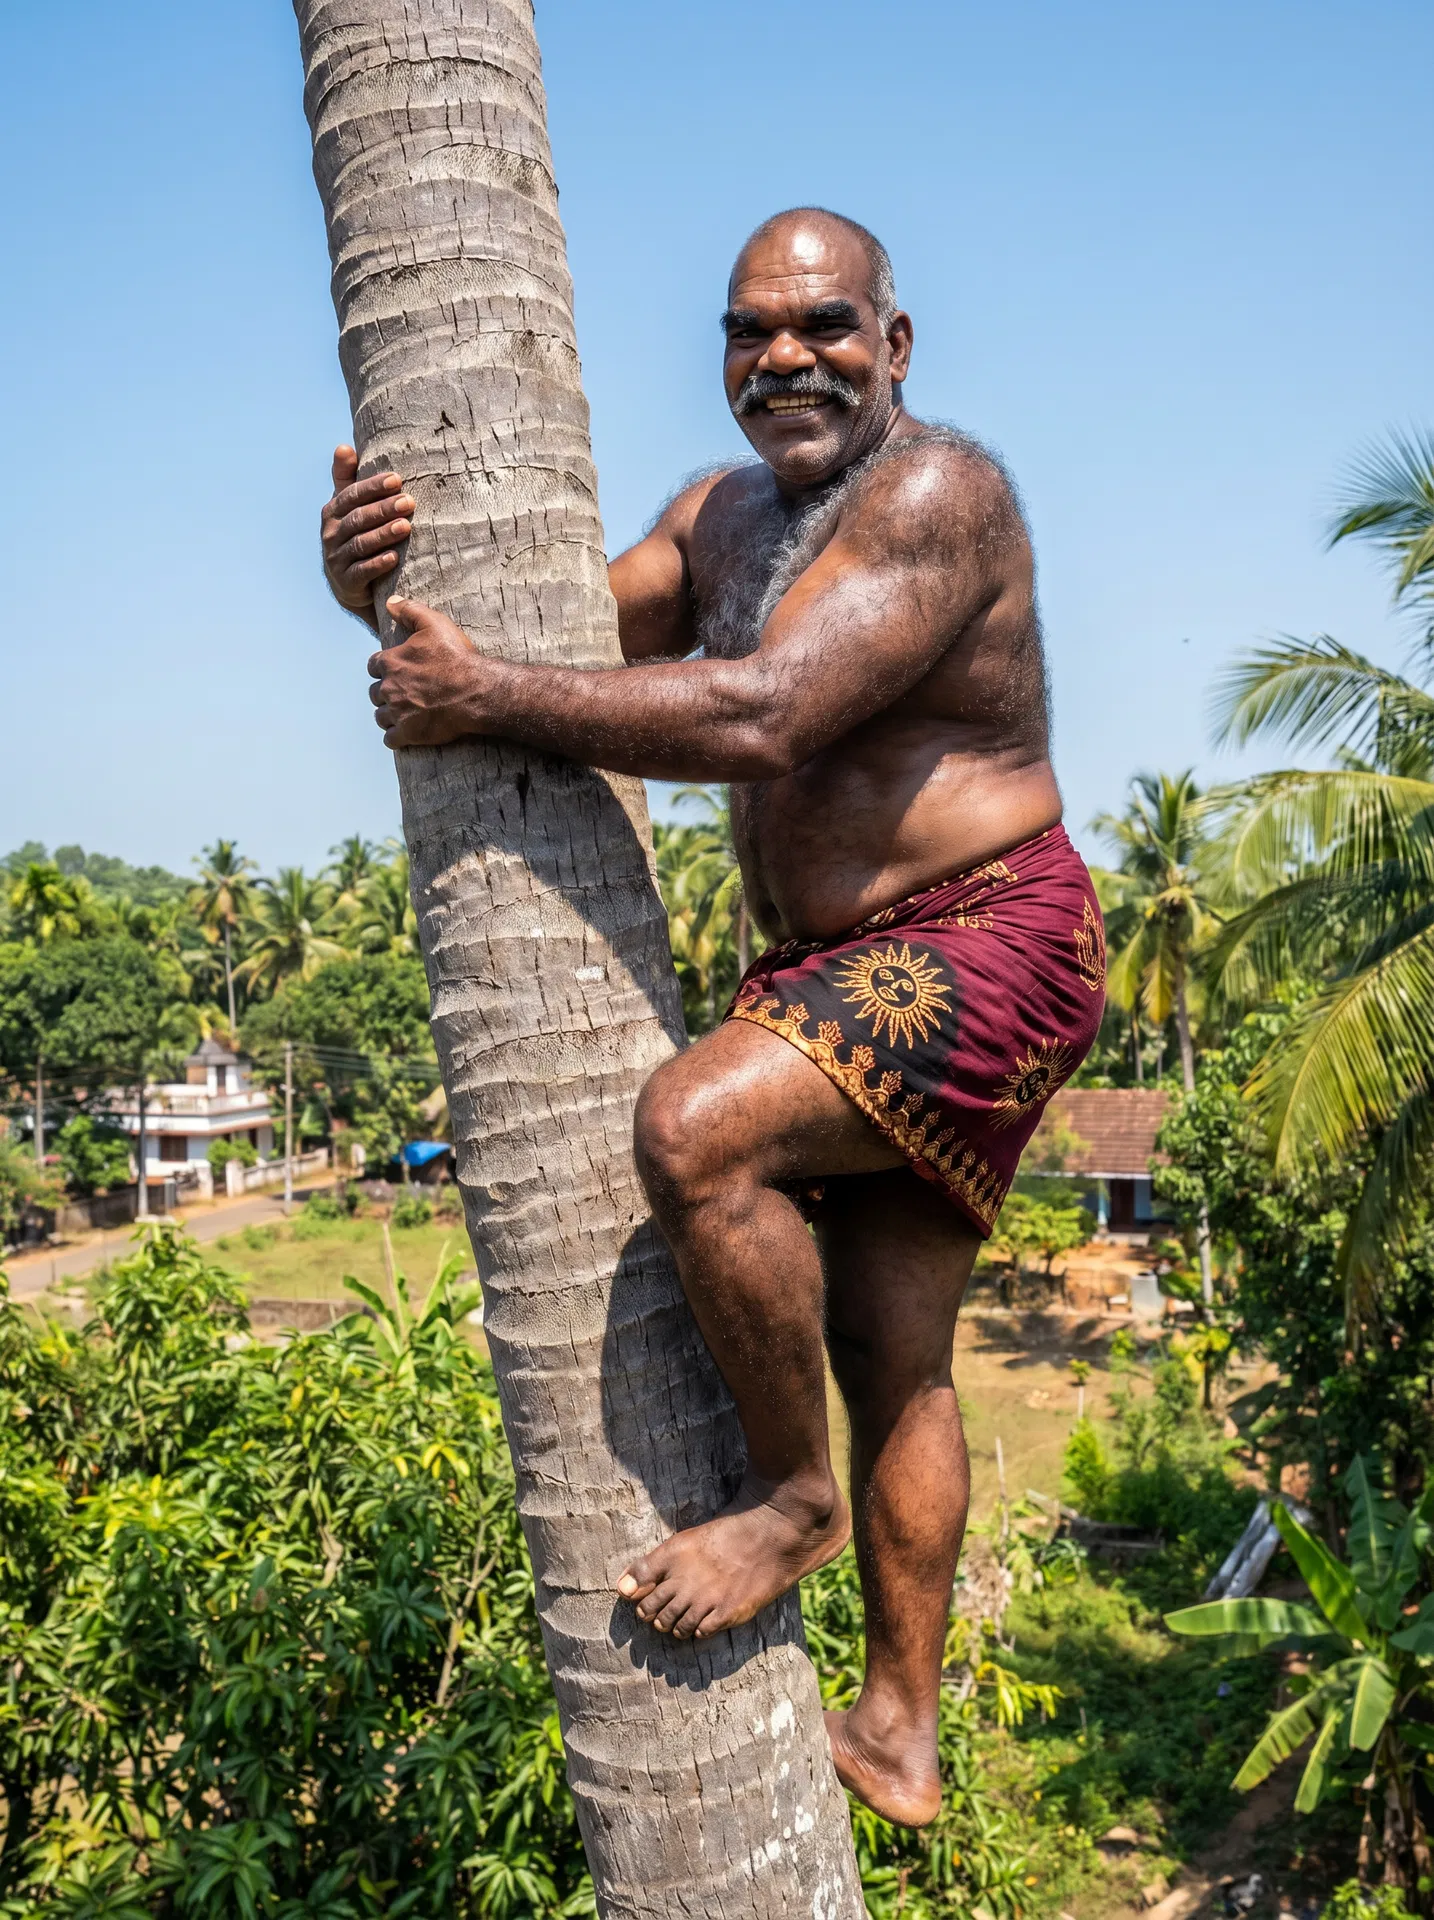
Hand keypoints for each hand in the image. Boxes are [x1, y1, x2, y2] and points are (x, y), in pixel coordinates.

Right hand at [321, 445, 415, 627]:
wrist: (347, 583)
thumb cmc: (353, 535)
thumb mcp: (347, 508)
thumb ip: (346, 479)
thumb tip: (343, 447)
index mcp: (333, 512)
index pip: (351, 495)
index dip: (373, 487)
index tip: (396, 479)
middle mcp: (331, 534)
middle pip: (358, 518)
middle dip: (384, 509)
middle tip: (409, 502)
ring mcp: (337, 559)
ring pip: (361, 544)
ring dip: (383, 534)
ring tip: (406, 526)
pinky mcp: (346, 582)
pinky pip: (362, 571)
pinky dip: (378, 564)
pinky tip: (395, 557)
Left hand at [368, 597, 501, 747]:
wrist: (477, 692)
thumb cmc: (457, 658)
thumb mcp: (435, 624)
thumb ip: (409, 611)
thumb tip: (390, 601)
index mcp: (391, 662)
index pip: (373, 666)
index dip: (383, 668)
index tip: (395, 671)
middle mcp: (389, 688)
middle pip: (375, 693)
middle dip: (386, 693)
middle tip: (404, 693)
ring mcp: (398, 712)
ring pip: (381, 716)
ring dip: (389, 715)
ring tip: (404, 713)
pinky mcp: (408, 733)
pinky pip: (390, 739)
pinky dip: (395, 737)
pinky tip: (406, 733)